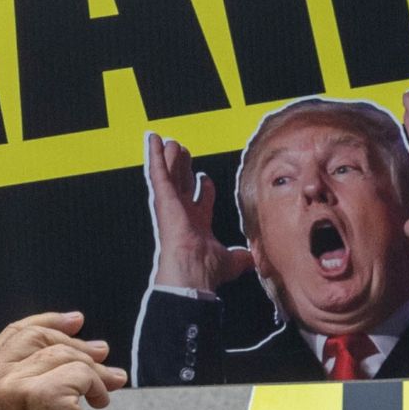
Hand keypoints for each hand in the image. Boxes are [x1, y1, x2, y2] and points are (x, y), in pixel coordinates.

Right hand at [0, 313, 123, 409]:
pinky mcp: (43, 395)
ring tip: (102, 393)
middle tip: (103, 355)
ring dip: (94, 372)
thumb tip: (86, 333)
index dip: (47, 322)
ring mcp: (13, 388)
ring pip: (65, 354)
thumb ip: (44, 367)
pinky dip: (99, 386)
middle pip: (38, 337)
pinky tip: (99, 405)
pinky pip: (82, 372)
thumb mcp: (37, 401)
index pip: (14, 334)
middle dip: (76, 345)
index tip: (77, 321)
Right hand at [145, 132, 253, 291]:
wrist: (193, 271)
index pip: (200, 200)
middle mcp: (182, 214)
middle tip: (184, 151)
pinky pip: (157, 171)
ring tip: (172, 141)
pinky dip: (155, 154)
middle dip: (184, 168)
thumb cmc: (208, 270)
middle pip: (183, 183)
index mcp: (197, 225)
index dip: (204, 188)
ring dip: (171, 157)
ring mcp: (171, 205)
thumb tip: (254, 260)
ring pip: (170, 174)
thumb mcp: (233, 261)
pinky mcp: (163, 197)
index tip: (204, 177)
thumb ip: (242, 257)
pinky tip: (154, 139)